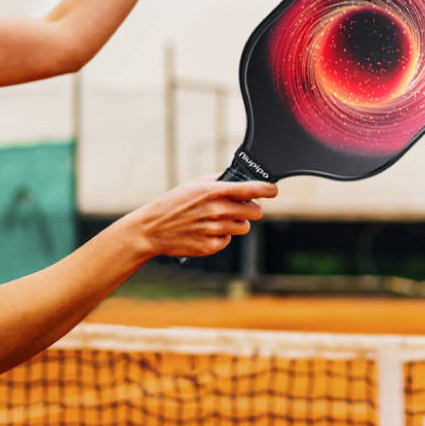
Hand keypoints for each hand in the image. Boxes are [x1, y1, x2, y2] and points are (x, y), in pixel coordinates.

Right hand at [129, 177, 277, 258]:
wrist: (152, 230)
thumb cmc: (172, 204)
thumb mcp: (193, 185)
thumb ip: (218, 181)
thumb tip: (240, 179)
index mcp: (213, 192)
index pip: (251, 190)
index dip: (267, 189)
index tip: (273, 190)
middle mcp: (217, 211)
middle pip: (255, 212)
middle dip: (250, 209)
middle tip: (239, 208)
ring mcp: (215, 230)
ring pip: (244, 227)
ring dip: (237, 223)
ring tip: (218, 220)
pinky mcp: (211, 246)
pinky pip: (228, 240)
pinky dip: (222, 236)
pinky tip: (206, 231)